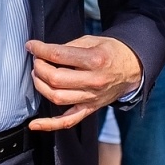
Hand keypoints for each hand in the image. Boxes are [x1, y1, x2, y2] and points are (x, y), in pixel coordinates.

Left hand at [26, 35, 141, 131]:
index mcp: (95, 60)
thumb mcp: (92, 40)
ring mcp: (91, 98)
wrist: (132, 68)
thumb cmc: (111, 52)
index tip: (31, 46)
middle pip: (56, 79)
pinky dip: (49, 125)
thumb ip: (69, 46)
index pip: (59, 56)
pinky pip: (68, 121)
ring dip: (40, 86)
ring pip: (57, 97)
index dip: (40, 50)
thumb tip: (46, 52)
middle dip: (39, 68)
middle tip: (37, 60)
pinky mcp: (90, 108)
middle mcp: (93, 81)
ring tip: (38, 75)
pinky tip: (34, 125)